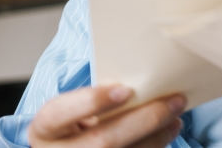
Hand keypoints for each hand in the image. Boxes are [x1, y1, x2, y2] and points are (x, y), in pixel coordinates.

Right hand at [29, 85, 185, 147]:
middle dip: (144, 120)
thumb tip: (141, 81)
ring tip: (176, 115)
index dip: (93, 101)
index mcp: (45, 129)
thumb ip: (94, 99)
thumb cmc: (72, 124)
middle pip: (102, 141)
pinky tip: (168, 131)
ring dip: (157, 136)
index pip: (61, 113)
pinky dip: (154, 147)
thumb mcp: (71, 109)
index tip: (126, 89)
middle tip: (175, 100)